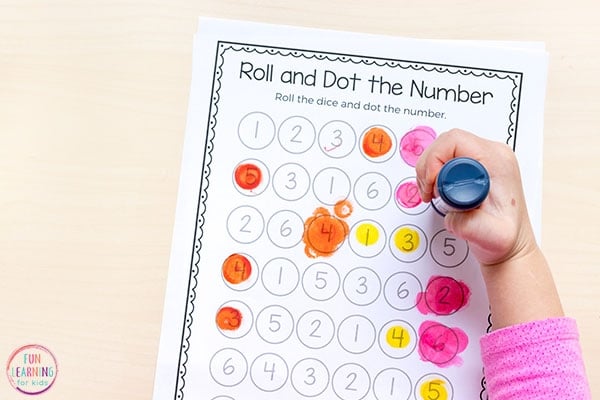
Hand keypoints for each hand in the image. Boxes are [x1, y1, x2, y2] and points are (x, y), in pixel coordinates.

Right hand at [415, 129, 537, 265]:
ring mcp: (483, 160)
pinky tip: (436, 191)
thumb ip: (468, 224)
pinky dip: (434, 174)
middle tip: (428, 192)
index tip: (433, 187)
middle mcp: (491, 155)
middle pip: (446, 142)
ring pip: (443, 149)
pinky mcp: (474, 167)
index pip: (455, 141)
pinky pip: (446, 159)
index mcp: (497, 162)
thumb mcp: (490, 235)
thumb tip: (451, 214)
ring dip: (429, 170)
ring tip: (432, 193)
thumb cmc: (505, 237)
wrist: (511, 244)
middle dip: (428, 166)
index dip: (435, 161)